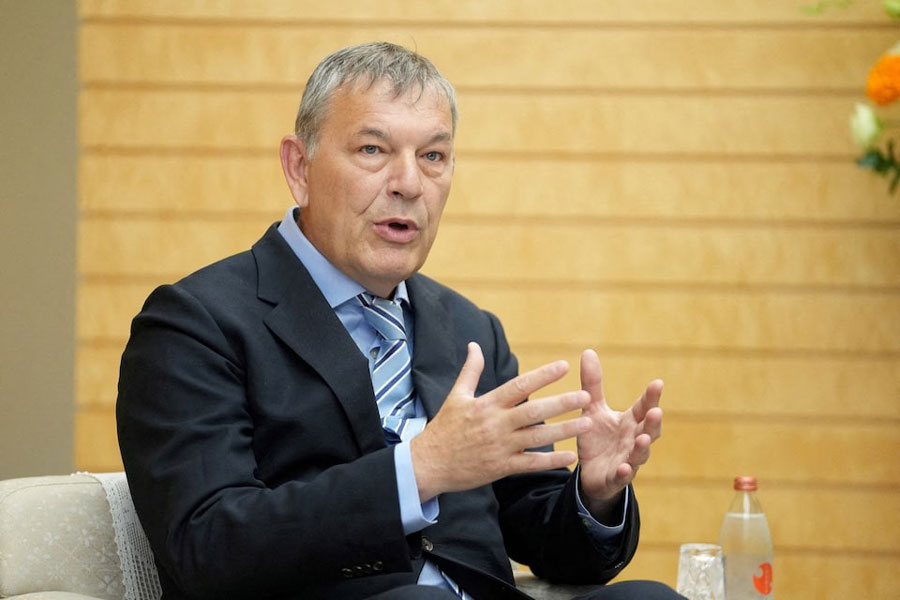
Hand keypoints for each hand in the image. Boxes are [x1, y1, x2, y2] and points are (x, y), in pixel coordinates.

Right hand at [410, 342, 593, 501]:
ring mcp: (499, 447)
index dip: (542, 376)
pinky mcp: (500, 467)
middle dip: (562, 403)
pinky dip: (551, 460)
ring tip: (588, 423)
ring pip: (537, 437)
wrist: (427, 464)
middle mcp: (495, 424)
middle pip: (534, 411)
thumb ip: (470, 371)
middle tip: (586, 396)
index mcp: (486, 404)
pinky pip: (530, 464)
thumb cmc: (443, 428)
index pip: (519, 386)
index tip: (563, 366)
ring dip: (564, 430)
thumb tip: (475, 345)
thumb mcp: (455, 396)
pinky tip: (570, 456)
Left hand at [576, 349, 662, 517]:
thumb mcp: (593, 409)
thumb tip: (588, 351)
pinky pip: (622, 476)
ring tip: (643, 439)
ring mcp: (628, 460)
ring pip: (640, 454)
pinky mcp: (616, 478)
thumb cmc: (598, 438)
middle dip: (653, 421)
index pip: (644, 407)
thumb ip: (593, 384)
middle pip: (648, 430)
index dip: (651, 397)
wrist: (591, 473)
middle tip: (656, 410)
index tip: (658, 383)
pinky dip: (625, 473)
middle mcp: (633, 440)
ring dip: (643, 447)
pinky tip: (625, 468)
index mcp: (630, 422)